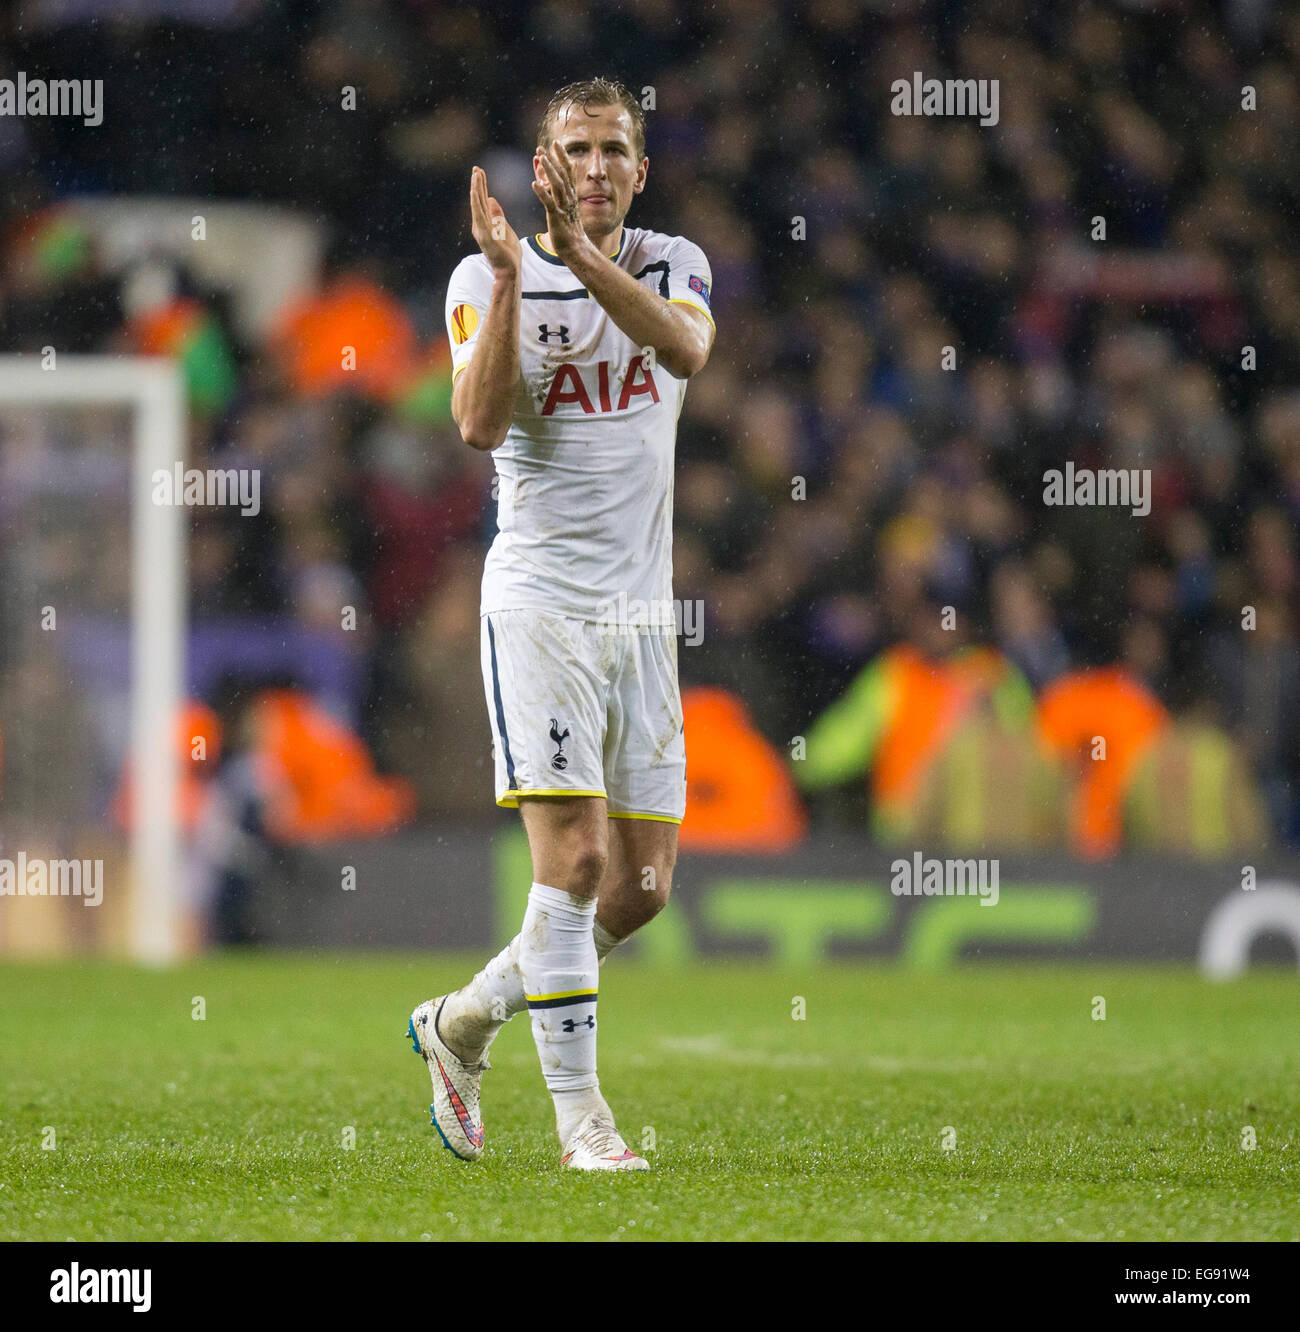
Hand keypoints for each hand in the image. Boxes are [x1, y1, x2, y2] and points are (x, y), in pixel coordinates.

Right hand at [470, 166, 520, 276]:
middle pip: (478, 200)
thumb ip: (497, 215)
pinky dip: (476, 201)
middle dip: (477, 183)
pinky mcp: (485, 234)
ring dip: (475, 188)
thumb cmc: (508, 254)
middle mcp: (480, 225)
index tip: (480, 173)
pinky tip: (474, 190)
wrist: (509, 270)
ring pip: (477, 204)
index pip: (482, 201)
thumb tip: (492, 198)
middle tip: (476, 168)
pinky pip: (479, 214)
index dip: (481, 186)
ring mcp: (481, 229)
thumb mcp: (504, 229)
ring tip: (475, 174)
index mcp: (485, 224)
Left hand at [532, 142, 586, 257]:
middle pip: (562, 174)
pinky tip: (534, 184)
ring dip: (549, 170)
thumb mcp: (568, 208)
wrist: (576, 249)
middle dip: (553, 159)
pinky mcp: (557, 218)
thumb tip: (559, 184)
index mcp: (571, 195)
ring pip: (557, 185)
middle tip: (543, 146)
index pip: (568, 171)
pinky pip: (549, 203)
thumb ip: (564, 195)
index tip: (556, 143)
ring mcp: (563, 207)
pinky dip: (542, 193)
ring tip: (541, 157)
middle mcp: (568, 198)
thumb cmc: (570, 230)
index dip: (562, 156)